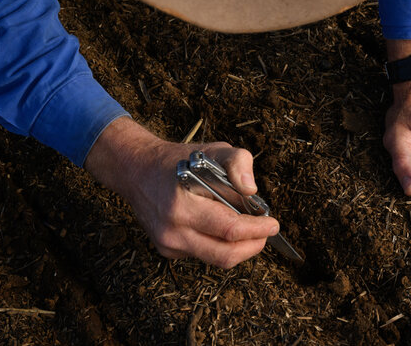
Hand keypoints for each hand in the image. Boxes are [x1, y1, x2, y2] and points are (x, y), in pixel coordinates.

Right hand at [85, 117, 278, 267]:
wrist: (137, 171)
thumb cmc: (179, 161)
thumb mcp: (213, 149)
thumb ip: (238, 162)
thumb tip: (252, 189)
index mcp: (182, 205)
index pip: (229, 229)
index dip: (257, 230)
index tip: (273, 224)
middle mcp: (172, 230)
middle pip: (225, 255)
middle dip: (253, 246)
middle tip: (266, 232)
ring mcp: (168, 244)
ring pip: (216, 259)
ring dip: (239, 247)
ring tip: (249, 228)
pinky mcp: (167, 250)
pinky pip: (203, 255)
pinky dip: (220, 244)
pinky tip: (222, 227)